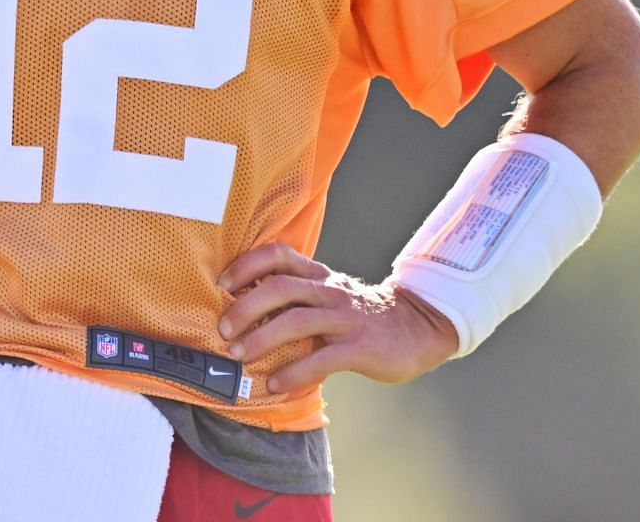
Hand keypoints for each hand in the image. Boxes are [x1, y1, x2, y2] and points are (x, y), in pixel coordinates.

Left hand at [215, 244, 458, 394]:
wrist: (418, 328)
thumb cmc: (360, 315)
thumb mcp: (329, 294)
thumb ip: (297, 296)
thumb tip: (246, 309)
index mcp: (318, 275)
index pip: (278, 255)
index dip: (246, 265)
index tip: (222, 283)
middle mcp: (329, 291)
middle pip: (280, 287)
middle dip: (245, 307)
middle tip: (224, 328)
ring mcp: (345, 319)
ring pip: (296, 321)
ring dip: (261, 339)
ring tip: (239, 356)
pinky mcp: (360, 347)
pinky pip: (321, 359)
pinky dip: (294, 372)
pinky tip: (276, 383)